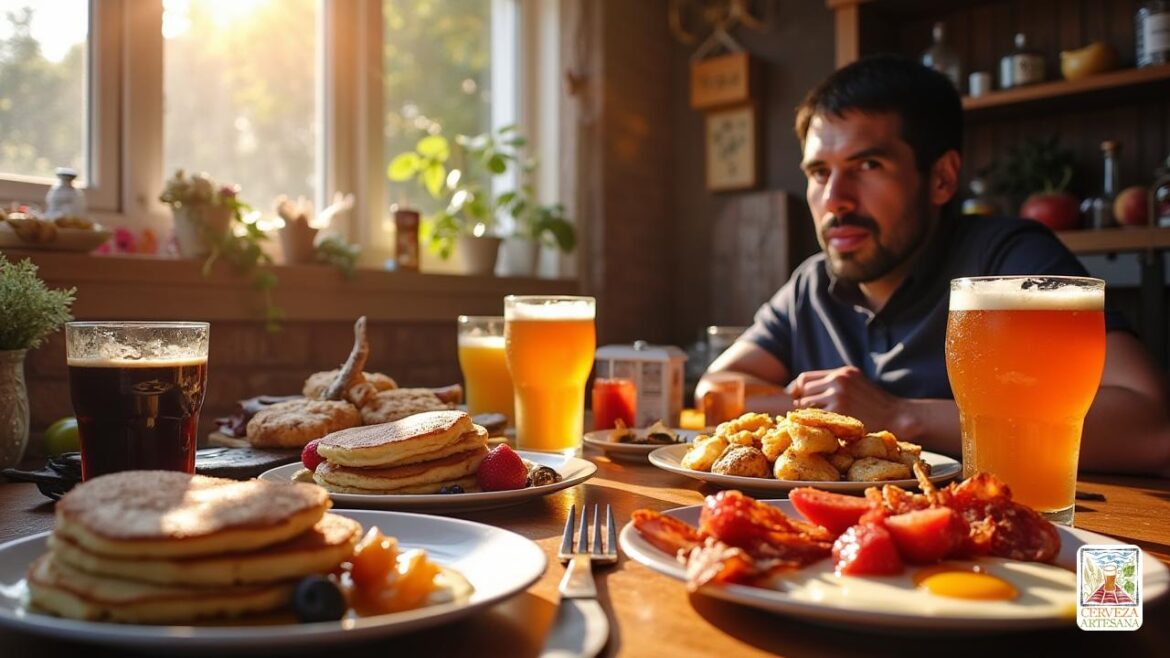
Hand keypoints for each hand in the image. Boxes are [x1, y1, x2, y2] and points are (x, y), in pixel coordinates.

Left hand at [786, 366, 902, 431]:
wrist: (897, 416)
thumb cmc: (876, 404)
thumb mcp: (857, 384)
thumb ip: (835, 383)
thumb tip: (800, 390)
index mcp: (842, 372)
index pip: (805, 378)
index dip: (797, 390)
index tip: (796, 399)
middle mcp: (838, 380)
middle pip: (803, 390)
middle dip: (801, 402)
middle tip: (807, 414)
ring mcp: (837, 395)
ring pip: (806, 404)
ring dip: (808, 414)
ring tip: (818, 421)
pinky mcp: (838, 411)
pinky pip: (815, 417)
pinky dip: (815, 423)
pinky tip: (823, 428)